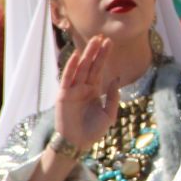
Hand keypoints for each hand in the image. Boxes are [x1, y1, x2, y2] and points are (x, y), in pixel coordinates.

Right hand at [54, 35, 120, 150]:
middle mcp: (83, 87)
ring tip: (94, 40)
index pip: (99, 69)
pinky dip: (71, 67)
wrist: (78, 144)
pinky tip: (76, 55)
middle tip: (103, 36)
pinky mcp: (64, 95)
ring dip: (87, 54)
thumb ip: (112, 97)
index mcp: (93, 90)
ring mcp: (73, 90)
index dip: (104, 56)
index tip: (110, 42)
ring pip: (81, 68)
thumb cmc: (92, 132)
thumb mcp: (109, 114)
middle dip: (96, 51)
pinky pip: (67, 79)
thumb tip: (115, 78)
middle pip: (91, 65)